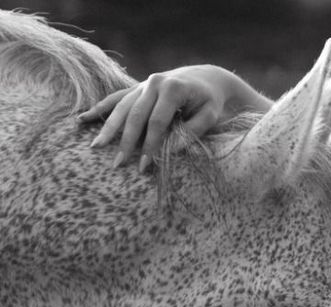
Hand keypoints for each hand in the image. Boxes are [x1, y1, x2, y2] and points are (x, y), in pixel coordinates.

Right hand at [78, 65, 246, 169]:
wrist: (206, 79)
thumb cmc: (210, 101)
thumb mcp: (209, 116)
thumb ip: (192, 131)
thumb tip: (171, 151)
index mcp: (172, 88)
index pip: (156, 122)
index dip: (150, 145)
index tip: (143, 166)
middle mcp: (153, 83)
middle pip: (134, 115)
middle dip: (125, 141)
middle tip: (116, 163)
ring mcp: (143, 84)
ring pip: (121, 107)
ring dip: (108, 127)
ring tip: (96, 147)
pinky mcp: (137, 88)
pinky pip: (116, 99)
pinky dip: (100, 108)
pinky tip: (83, 119)